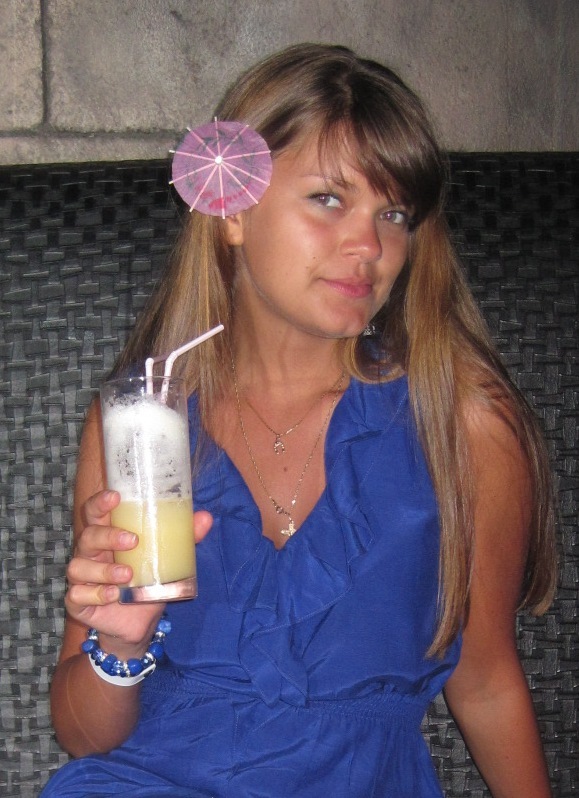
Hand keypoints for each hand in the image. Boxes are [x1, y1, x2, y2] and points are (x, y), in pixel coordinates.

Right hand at [65, 489, 211, 655]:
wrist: (139, 622)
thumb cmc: (147, 580)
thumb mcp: (167, 558)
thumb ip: (183, 537)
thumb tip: (206, 517)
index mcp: (108, 535)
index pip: (95, 512)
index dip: (100, 502)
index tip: (115, 497)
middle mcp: (91, 553)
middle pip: (88, 536)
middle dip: (108, 536)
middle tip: (133, 541)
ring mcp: (82, 578)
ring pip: (79, 567)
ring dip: (103, 570)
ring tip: (127, 574)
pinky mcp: (79, 602)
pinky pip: (78, 595)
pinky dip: (96, 594)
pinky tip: (113, 595)